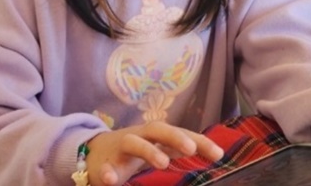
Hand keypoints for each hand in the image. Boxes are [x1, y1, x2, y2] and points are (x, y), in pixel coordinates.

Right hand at [85, 121, 223, 185]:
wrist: (92, 153)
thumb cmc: (133, 151)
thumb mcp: (157, 148)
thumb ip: (178, 149)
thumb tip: (213, 153)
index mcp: (154, 135)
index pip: (180, 133)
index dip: (199, 141)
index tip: (218, 154)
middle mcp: (138, 136)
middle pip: (157, 129)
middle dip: (174, 137)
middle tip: (190, 149)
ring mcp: (118, 149)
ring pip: (132, 142)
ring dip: (148, 150)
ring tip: (162, 163)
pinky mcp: (102, 164)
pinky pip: (104, 168)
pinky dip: (108, 173)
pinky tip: (112, 180)